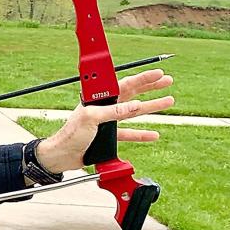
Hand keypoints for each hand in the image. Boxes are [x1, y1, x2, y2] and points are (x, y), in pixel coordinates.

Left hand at [35, 69, 174, 174]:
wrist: (61, 156)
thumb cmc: (70, 134)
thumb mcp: (91, 118)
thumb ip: (113, 111)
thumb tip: (135, 105)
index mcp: (99, 99)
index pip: (125, 84)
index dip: (142, 78)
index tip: (158, 73)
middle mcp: (105, 108)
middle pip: (133, 94)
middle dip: (151, 87)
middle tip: (167, 81)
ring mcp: (108, 122)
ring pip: (134, 112)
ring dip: (151, 107)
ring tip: (168, 101)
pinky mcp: (108, 137)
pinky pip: (129, 133)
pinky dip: (141, 134)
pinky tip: (153, 134)